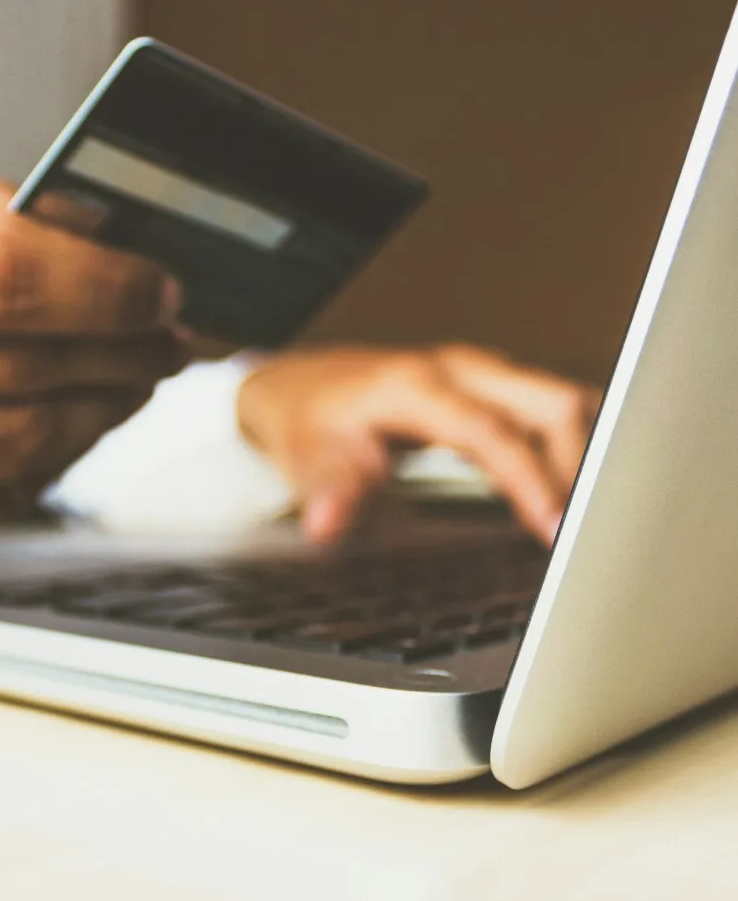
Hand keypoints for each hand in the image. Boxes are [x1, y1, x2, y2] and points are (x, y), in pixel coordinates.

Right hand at [0, 174, 186, 595]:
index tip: (156, 288)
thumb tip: (85, 234)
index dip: (101, 283)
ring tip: (127, 382)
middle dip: (123, 349)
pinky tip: (59, 438)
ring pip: (22, 442)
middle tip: (163, 339)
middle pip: (24, 362)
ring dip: (98, 411)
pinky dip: (41, 469)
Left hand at [237, 344, 600, 543]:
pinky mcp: (490, 386)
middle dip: (583, 465)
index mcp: (417, 385)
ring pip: (562, 401)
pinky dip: (574, 445)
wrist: (299, 384)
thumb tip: (327, 525)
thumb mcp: (307, 456)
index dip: (531, 480)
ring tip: (600, 516)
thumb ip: (328, 490)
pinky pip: (551, 409)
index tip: (557, 529)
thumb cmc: (307, 420)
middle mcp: (459, 369)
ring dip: (588, 453)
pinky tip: (578, 488)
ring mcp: (480, 372)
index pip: (494, 432)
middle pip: (552, 402)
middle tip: (594, 531)